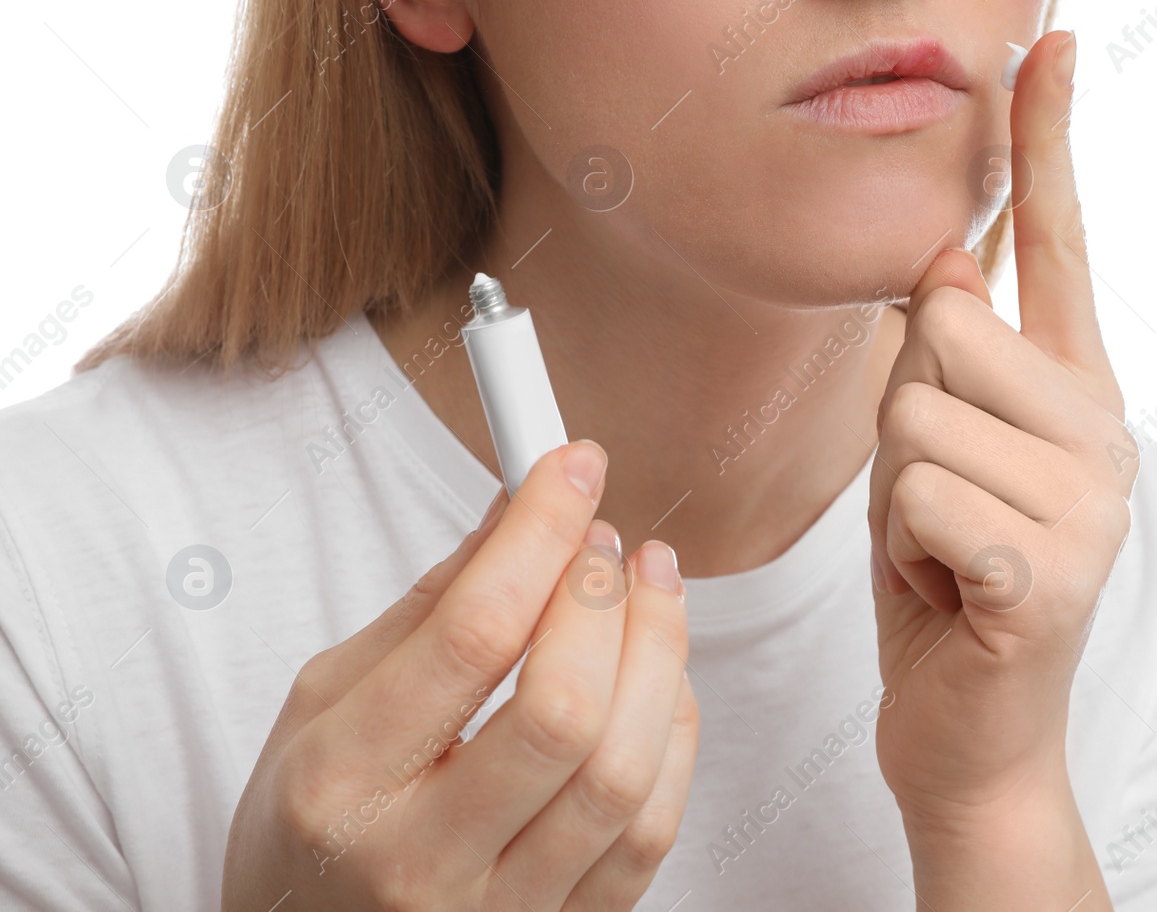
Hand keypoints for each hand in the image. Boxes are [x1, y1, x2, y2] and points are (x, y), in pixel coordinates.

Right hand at [222, 440, 699, 911]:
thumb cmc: (309, 823)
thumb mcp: (322, 704)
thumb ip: (426, 609)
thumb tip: (518, 514)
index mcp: (341, 784)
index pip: (471, 636)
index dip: (539, 533)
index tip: (571, 468)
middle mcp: (420, 863)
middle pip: (564, 710)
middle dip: (605, 596)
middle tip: (607, 539)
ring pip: (624, 775)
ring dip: (659, 652)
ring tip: (651, 585)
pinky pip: (651, 830)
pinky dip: (672, 732)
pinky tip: (656, 676)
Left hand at [868, 32, 1134, 900]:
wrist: (975, 731)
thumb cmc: (947, 580)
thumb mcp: (939, 449)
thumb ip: (956, 358)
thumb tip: (949, 267)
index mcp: (1076, 391)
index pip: (1059, 242)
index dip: (1049, 139)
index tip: (1051, 42)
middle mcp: (1102, 431)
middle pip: (942, 327)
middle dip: (904, 415)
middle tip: (937, 500)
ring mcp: (1090, 504)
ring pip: (914, 414)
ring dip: (895, 493)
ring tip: (940, 549)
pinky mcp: (1051, 573)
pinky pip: (920, 500)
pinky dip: (904, 554)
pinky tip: (947, 596)